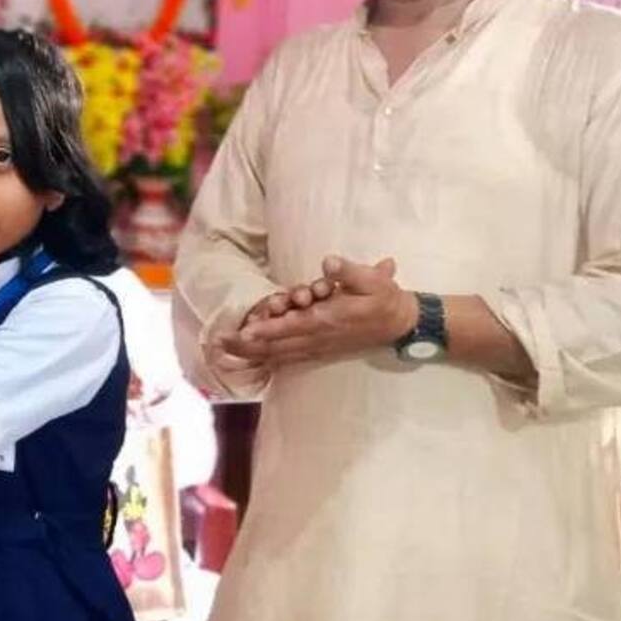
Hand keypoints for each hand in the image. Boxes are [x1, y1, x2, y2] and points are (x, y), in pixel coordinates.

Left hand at [221, 256, 417, 366]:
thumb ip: (350, 272)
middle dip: (248, 346)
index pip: (291, 326)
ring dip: (253, 353)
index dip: (267, 329)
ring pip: (280, 353)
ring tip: (226, 350)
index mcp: (329, 319)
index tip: (244, 332)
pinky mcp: (320, 349)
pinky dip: (268, 356)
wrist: (402, 323)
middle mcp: (319, 336)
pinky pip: (289, 356)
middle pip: (277, 345)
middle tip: (219, 344)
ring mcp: (319, 345)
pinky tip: (250, 357)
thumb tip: (329, 263)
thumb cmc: (385, 299)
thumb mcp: (374, 280)